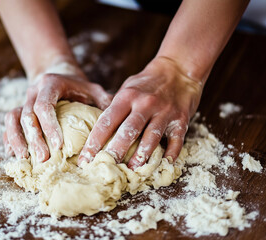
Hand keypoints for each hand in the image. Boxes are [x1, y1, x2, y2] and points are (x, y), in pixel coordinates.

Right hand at [3, 63, 111, 161]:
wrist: (57, 75)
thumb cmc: (78, 87)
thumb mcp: (93, 89)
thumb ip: (103, 101)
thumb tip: (117, 122)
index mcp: (50, 84)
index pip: (44, 105)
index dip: (49, 126)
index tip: (59, 145)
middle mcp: (33, 91)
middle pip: (27, 115)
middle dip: (34, 139)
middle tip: (43, 158)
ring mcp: (23, 100)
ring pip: (12, 119)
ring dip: (17, 140)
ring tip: (25, 160)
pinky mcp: (18, 110)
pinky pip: (8, 125)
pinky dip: (10, 140)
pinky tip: (14, 155)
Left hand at [78, 57, 203, 168]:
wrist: (178, 69)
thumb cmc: (147, 82)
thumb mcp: (128, 88)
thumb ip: (116, 107)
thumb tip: (99, 132)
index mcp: (127, 96)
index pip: (106, 122)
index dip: (94, 142)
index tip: (85, 159)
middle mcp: (145, 104)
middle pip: (127, 132)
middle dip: (114, 152)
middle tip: (104, 168)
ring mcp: (164, 112)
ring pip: (151, 138)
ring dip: (141, 156)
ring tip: (131, 171)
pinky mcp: (181, 119)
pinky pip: (176, 140)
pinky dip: (170, 153)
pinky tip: (164, 164)